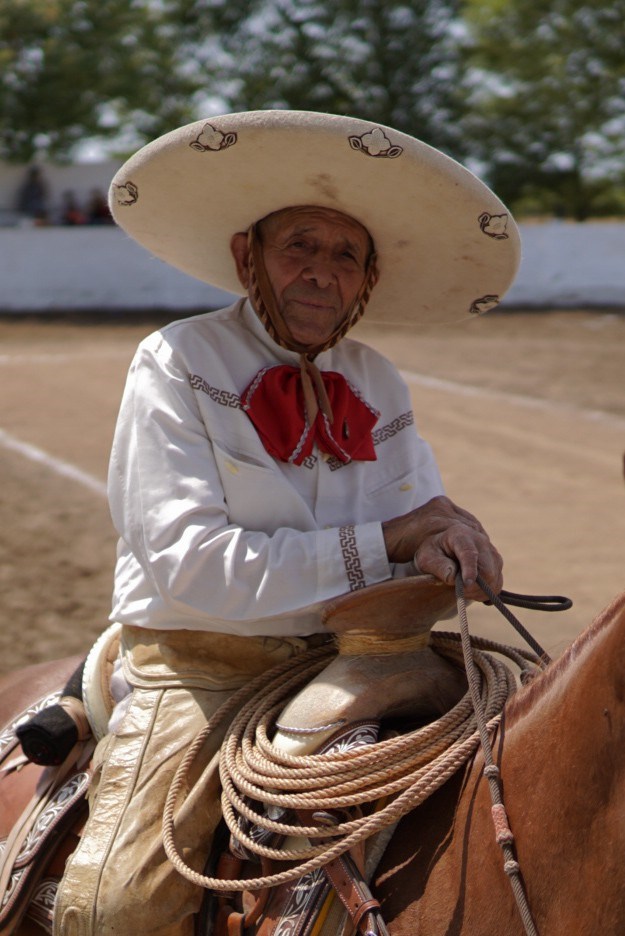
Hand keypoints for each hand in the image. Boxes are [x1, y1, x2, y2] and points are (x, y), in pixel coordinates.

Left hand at [381, 495, 502, 600]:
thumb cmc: (430, 551)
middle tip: (461, 593)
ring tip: (465, 592)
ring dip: (482, 590)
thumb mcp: (427, 558)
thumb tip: (453, 577)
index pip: (469, 553)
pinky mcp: (495, 560)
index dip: (469, 571)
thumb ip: (439, 566)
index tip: (465, 586)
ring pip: (495, 576)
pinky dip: (489, 590)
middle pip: (488, 569)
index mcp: (460, 534)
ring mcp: (490, 550)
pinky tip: (475, 593)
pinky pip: (498, 580)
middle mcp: (479, 539)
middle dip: (476, 586)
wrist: (440, 545)